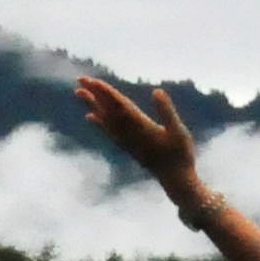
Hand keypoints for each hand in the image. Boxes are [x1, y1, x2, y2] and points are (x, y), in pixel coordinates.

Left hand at [76, 77, 204, 204]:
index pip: (119, 105)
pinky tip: (90, 116)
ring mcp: (126, 141)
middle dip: (95, 94)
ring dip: (93, 104)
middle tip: (81, 79)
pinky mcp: (127, 146)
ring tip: (79, 93)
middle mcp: (129, 133)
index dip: (106, 92)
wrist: (174, 180)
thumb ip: (167, 111)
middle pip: (108, 109)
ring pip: (105, 119)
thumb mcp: (179, 131)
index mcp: (141, 126)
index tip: (93, 81)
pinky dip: (99, 122)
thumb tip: (157, 91)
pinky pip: (109, 132)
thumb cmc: (180, 155)